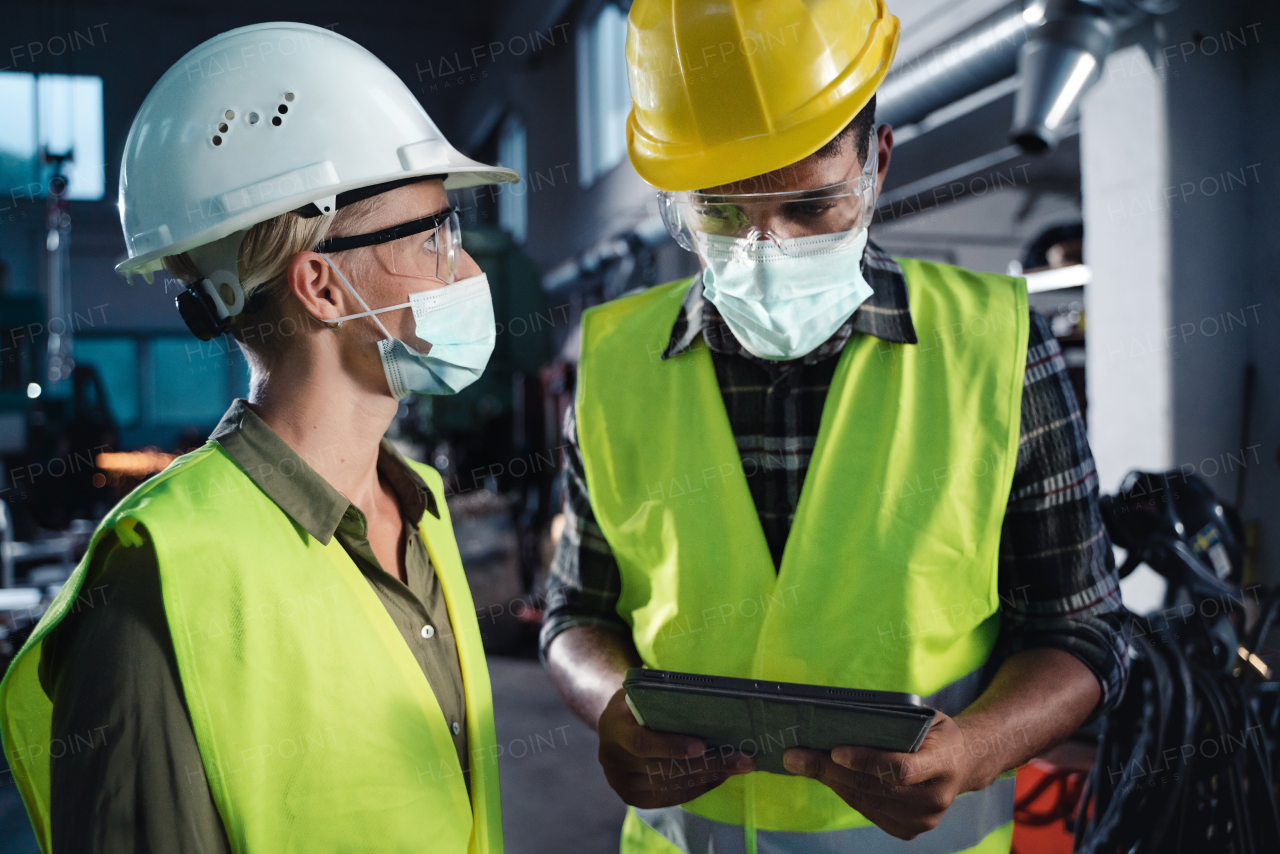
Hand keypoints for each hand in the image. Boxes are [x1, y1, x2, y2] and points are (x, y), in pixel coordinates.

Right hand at [596, 688, 753, 808]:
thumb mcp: (642, 692)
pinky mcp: (634, 799)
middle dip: (709, 764)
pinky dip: (699, 787)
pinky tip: (720, 776)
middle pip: (665, 768)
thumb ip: (666, 700)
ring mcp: (622, 783)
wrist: (614, 725)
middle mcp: (614, 760)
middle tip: (743, 759)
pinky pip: (672, 797)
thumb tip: (714, 705)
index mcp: (614, 727)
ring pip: (673, 785)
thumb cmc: (635, 702)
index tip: (702, 746)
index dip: (672, 746)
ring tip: (738, 766)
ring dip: (710, 776)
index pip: (641, 742)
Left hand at [782, 712, 982, 840]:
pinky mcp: (909, 830)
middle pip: (874, 788)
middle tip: (795, 756)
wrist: (965, 763)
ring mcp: (923, 820)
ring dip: (830, 781)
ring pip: (865, 801)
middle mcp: (935, 798)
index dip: (866, 761)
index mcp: (944, 764)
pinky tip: (827, 775)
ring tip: (801, 762)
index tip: (834, 751)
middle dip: (829, 770)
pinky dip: (845, 791)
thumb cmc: (936, 732)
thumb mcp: (925, 717)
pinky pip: (868, 810)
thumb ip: (893, 721)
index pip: (900, 769)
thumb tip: (837, 719)